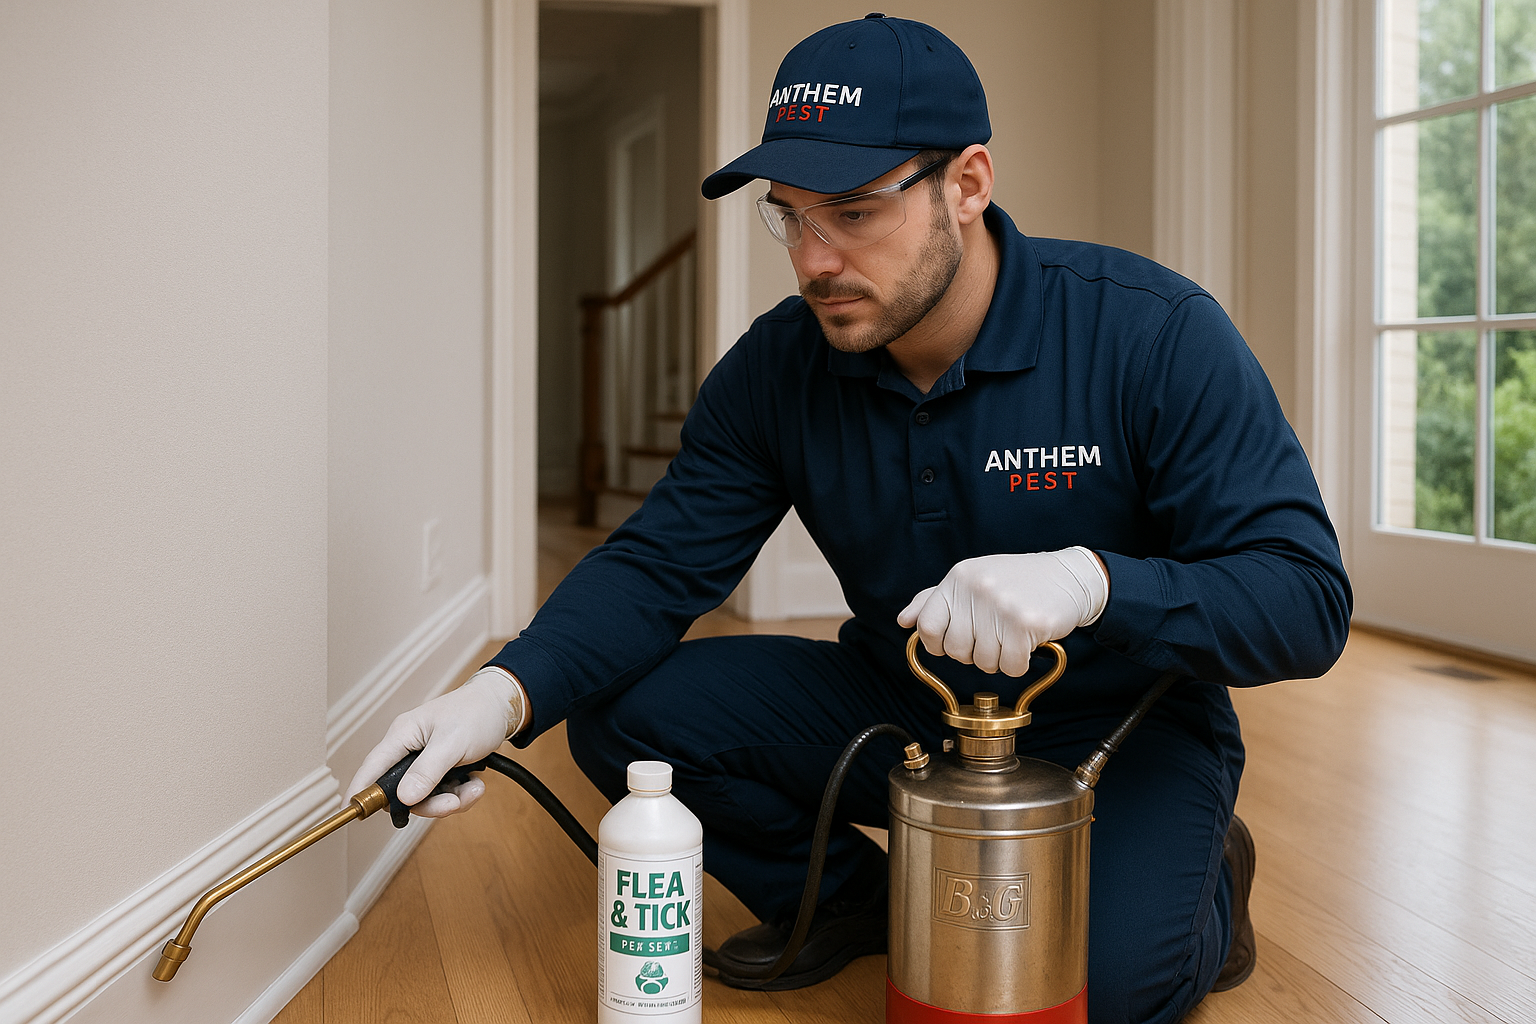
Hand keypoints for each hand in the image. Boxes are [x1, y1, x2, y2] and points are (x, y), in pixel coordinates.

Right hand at [345, 667, 526, 817]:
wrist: (504, 707)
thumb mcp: (452, 742)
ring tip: (474, 788)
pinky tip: (476, 783)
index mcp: (403, 735)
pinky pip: (443, 794)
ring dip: (451, 800)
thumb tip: (404, 798)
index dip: (360, 790)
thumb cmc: (476, 713)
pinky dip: (461, 794)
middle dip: (429, 804)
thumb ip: (427, 770)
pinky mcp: (442, 769)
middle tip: (452, 803)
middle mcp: (410, 750)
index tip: (352, 812)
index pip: (373, 766)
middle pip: (402, 792)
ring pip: (425, 797)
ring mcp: (426, 761)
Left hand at [897, 548, 1108, 675]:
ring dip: (1000, 659)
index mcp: (959, 577)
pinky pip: (1011, 667)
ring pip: (983, 663)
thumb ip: (936, 600)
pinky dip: (1020, 664)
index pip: (928, 627)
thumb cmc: (1018, 581)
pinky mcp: (1025, 623)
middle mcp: (976, 588)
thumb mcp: (973, 580)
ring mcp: (1000, 605)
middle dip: (975, 653)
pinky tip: (1028, 642)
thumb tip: (904, 621)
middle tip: (995, 635)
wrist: (1070, 576)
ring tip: (1013, 635)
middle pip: (956, 651)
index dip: (939, 644)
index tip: (957, 642)